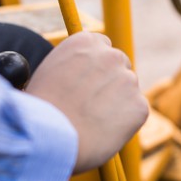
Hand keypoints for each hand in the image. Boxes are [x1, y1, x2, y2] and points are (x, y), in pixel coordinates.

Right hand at [25, 32, 148, 173]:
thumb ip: (72, 65)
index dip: (95, 66)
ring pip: (127, 89)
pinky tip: (103, 131)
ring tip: (92, 121)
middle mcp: (111, 55)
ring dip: (117, 102)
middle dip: (110, 82)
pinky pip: (135, 112)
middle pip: (119, 65)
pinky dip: (124, 122)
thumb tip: (81, 72)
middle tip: (92, 104)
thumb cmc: (41, 110)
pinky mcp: (139, 105)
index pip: (102, 46)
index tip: (88, 81)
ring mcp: (128, 80)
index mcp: (87, 42)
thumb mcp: (49, 72)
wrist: (49, 138)